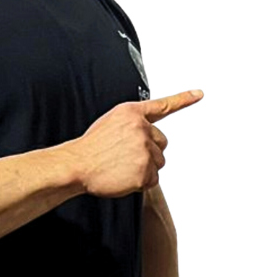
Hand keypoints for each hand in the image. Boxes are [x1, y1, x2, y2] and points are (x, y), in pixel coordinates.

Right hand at [66, 89, 204, 197]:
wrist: (77, 165)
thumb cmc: (91, 148)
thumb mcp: (111, 123)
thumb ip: (132, 124)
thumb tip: (147, 135)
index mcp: (131, 113)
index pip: (163, 105)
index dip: (184, 99)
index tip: (199, 94)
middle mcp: (141, 128)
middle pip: (162, 142)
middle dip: (150, 150)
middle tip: (128, 156)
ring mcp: (144, 150)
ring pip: (158, 162)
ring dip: (145, 167)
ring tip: (122, 166)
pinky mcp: (145, 171)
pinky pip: (153, 179)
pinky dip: (141, 181)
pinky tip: (125, 176)